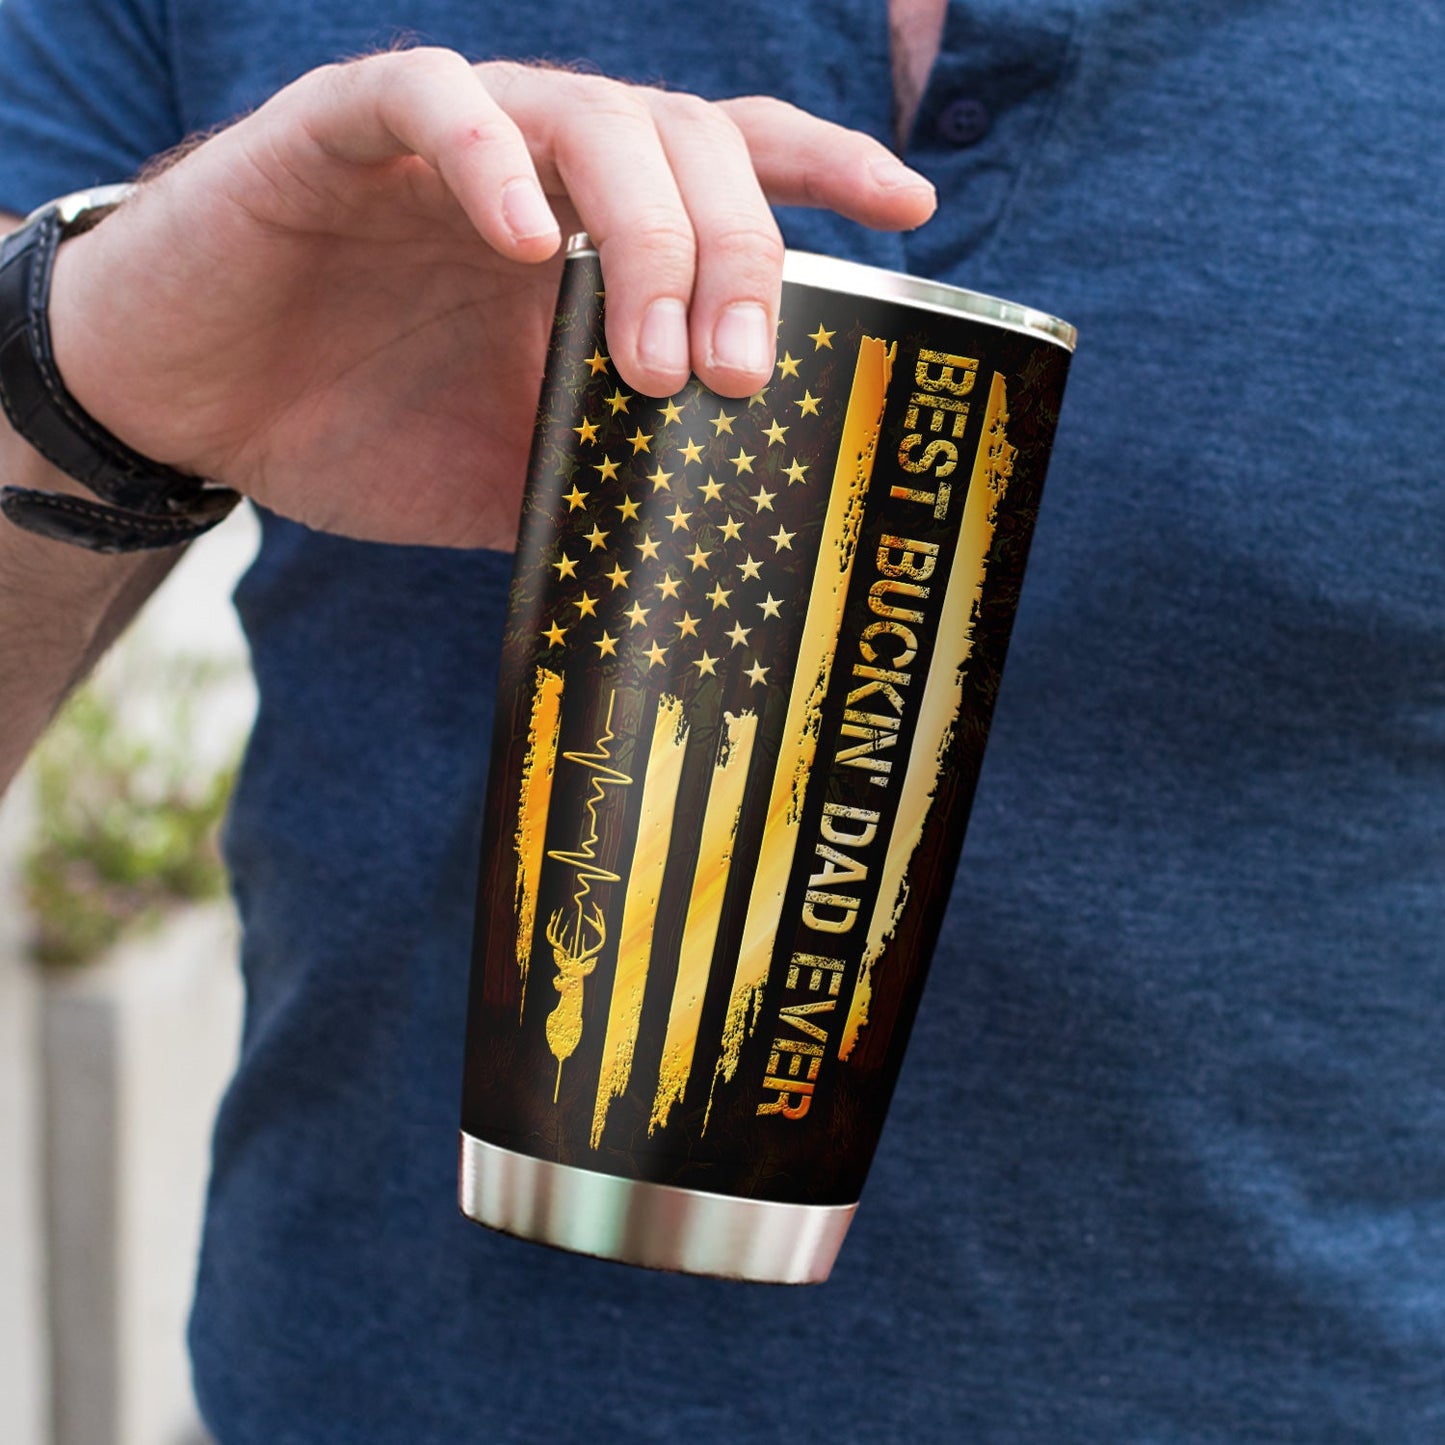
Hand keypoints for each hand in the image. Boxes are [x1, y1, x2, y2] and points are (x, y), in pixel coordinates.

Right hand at [48, 51, 935, 548]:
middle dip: (735, 250)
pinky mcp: (335, 134)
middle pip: (686, 143)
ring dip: (642, 230)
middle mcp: (540, 174)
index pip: (732, 168)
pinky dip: (481, 154)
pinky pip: (424, 96)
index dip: (823, 173)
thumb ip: (609, 471)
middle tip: (739, 370)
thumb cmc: (362, 428)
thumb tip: (718, 544)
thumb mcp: (516, 468)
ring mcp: (445, 146)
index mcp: (593, 240)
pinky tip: (526, 239)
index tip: (912, 207)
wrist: (195, 406)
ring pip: (582, 114)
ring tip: (649, 353)